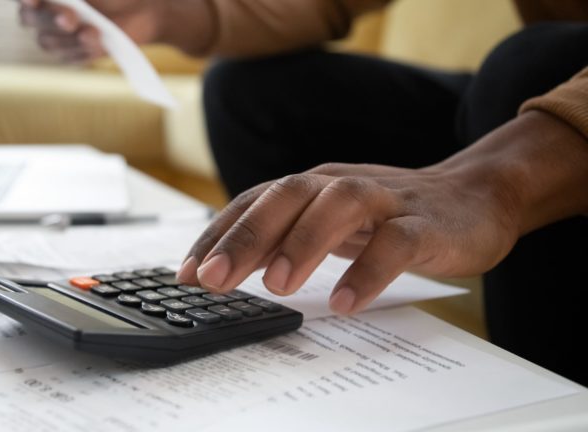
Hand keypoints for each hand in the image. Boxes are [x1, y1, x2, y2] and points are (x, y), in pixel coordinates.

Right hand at [19, 0, 165, 62]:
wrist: (140, 11)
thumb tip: (66, 2)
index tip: (32, 1)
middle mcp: (43, 12)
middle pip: (29, 18)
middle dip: (49, 18)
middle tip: (71, 18)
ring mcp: (55, 36)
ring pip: (47, 41)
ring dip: (71, 37)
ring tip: (95, 30)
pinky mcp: (71, 55)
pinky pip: (68, 57)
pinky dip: (84, 50)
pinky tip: (98, 41)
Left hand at [176, 111, 587, 315]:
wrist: (473, 195)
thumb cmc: (386, 215)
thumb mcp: (328, 221)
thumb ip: (281, 236)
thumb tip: (222, 267)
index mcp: (313, 185)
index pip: (255, 201)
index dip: (218, 234)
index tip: (186, 273)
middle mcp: (341, 184)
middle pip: (288, 195)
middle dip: (246, 236)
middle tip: (214, 279)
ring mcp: (385, 199)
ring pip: (339, 206)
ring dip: (302, 243)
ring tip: (277, 286)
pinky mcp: (425, 224)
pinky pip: (396, 242)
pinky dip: (368, 270)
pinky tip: (345, 302)